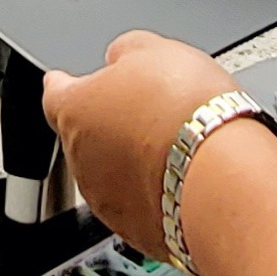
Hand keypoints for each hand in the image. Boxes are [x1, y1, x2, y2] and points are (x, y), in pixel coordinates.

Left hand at [41, 32, 239, 257]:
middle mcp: (81, 159)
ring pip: (111, 172)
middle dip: (112, 123)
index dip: (66, 83)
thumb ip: (124, 50)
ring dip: (132, 159)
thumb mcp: (154, 48)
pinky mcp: (135, 229)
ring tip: (175, 143)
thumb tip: (120, 56)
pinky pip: (138, 203)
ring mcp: (106, 199)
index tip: (67, 81)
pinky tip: (183, 175)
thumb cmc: (187, 112)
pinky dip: (154, 190)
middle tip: (150, 109)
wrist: (222, 175)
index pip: (55, 92)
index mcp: (75, 109)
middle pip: (86, 134)